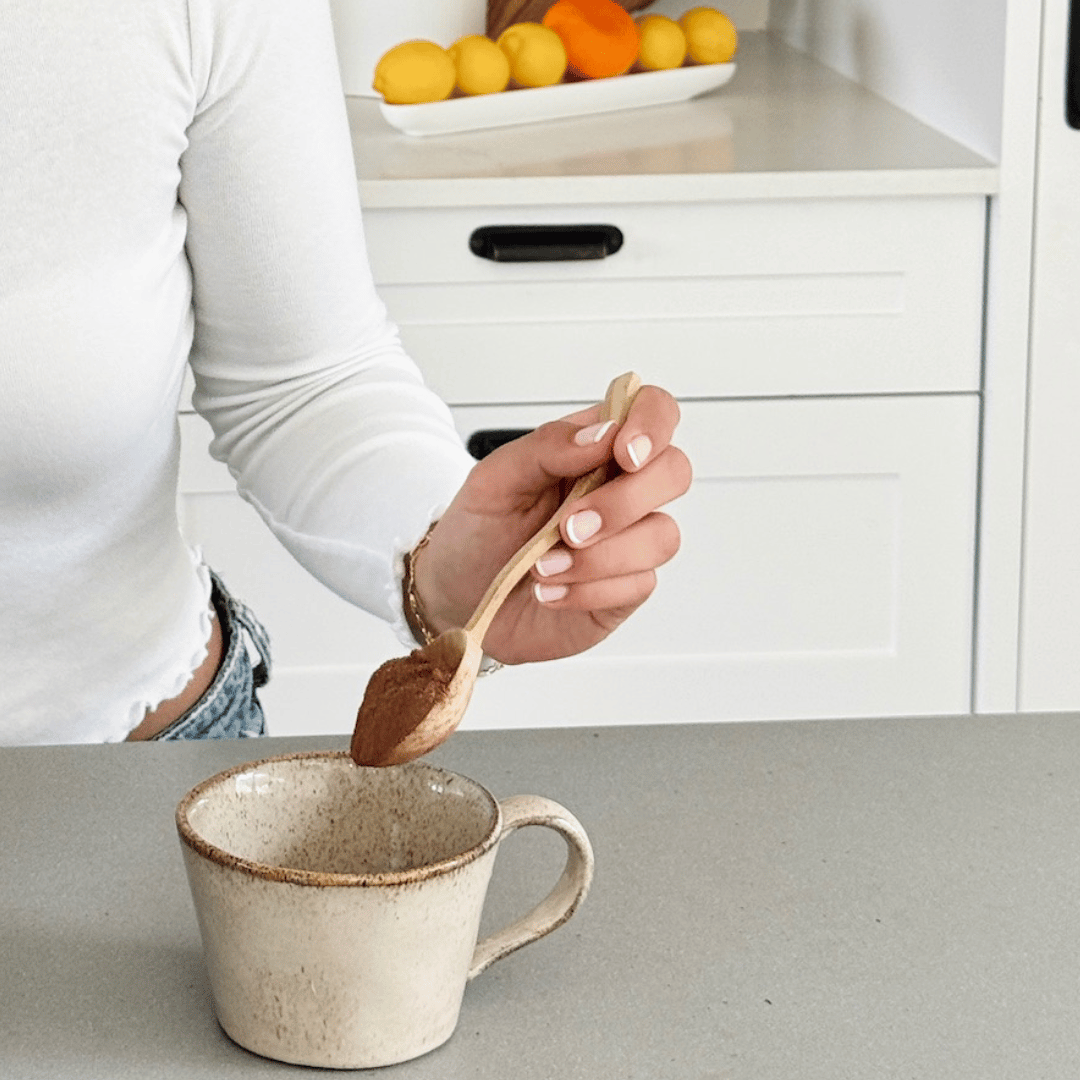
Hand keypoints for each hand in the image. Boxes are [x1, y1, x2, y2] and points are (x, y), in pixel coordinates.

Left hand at [412, 383, 690, 663]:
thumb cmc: (477, 532)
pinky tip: (550, 591)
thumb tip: (602, 433)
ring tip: (542, 567)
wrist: (456, 598)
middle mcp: (619, 490)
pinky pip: (638, 584)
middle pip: (674, 472)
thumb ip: (547, 446)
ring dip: (600, 557)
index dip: (652, 424)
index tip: (622, 453)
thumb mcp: (493, 479)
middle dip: (624, 501)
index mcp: (593, 449)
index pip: (652, 411)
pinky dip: (588, 590)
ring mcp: (627, 541)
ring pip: (662, 536)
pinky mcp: (624, 590)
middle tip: (568, 527)